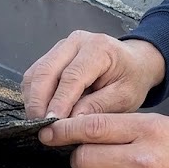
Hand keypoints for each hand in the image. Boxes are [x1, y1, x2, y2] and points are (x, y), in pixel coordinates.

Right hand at [22, 31, 165, 118]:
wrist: (135, 62)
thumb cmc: (132, 79)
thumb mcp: (124, 97)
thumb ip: (98, 107)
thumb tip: (70, 122)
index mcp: (98, 49)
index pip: (72, 76)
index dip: (59, 101)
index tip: (51, 123)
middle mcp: (76, 42)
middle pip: (46, 70)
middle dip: (38, 101)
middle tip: (39, 126)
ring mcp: (62, 46)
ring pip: (36, 72)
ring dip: (33, 98)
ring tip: (38, 121)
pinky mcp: (53, 54)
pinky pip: (35, 73)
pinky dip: (33, 93)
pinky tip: (40, 110)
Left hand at [39, 113, 168, 167]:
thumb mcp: (161, 126)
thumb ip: (123, 126)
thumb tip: (78, 130)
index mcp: (148, 131)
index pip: (92, 128)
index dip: (64, 130)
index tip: (49, 133)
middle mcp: (144, 162)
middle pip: (83, 159)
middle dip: (83, 159)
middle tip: (98, 161)